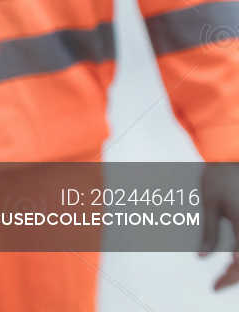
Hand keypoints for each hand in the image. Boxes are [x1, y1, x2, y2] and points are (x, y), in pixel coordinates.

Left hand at [198, 162, 238, 290]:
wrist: (233, 150)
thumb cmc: (220, 173)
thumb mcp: (210, 202)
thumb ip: (209, 231)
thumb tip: (203, 256)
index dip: (229, 279)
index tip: (215, 287)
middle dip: (236, 276)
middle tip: (219, 283)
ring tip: (227, 273)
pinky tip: (234, 255)